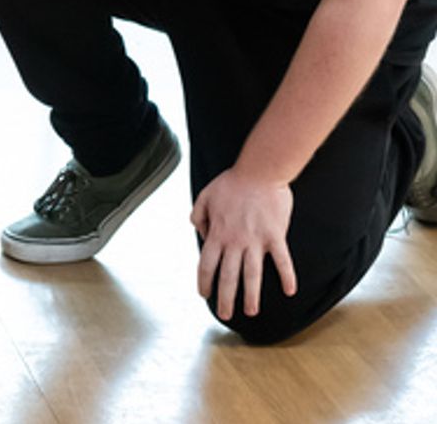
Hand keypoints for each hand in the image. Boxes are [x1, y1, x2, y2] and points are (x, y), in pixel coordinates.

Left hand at [191, 167, 296, 320]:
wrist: (260, 171)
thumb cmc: (232, 183)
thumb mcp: (204, 196)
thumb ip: (198, 215)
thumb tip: (199, 233)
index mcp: (217, 233)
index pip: (206, 264)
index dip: (204, 282)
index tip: (204, 294)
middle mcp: (235, 241)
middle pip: (228, 276)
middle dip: (225, 298)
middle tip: (225, 315)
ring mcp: (256, 241)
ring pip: (253, 275)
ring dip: (251, 296)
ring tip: (250, 312)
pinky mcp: (276, 236)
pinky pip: (282, 261)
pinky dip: (287, 276)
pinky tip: (290, 291)